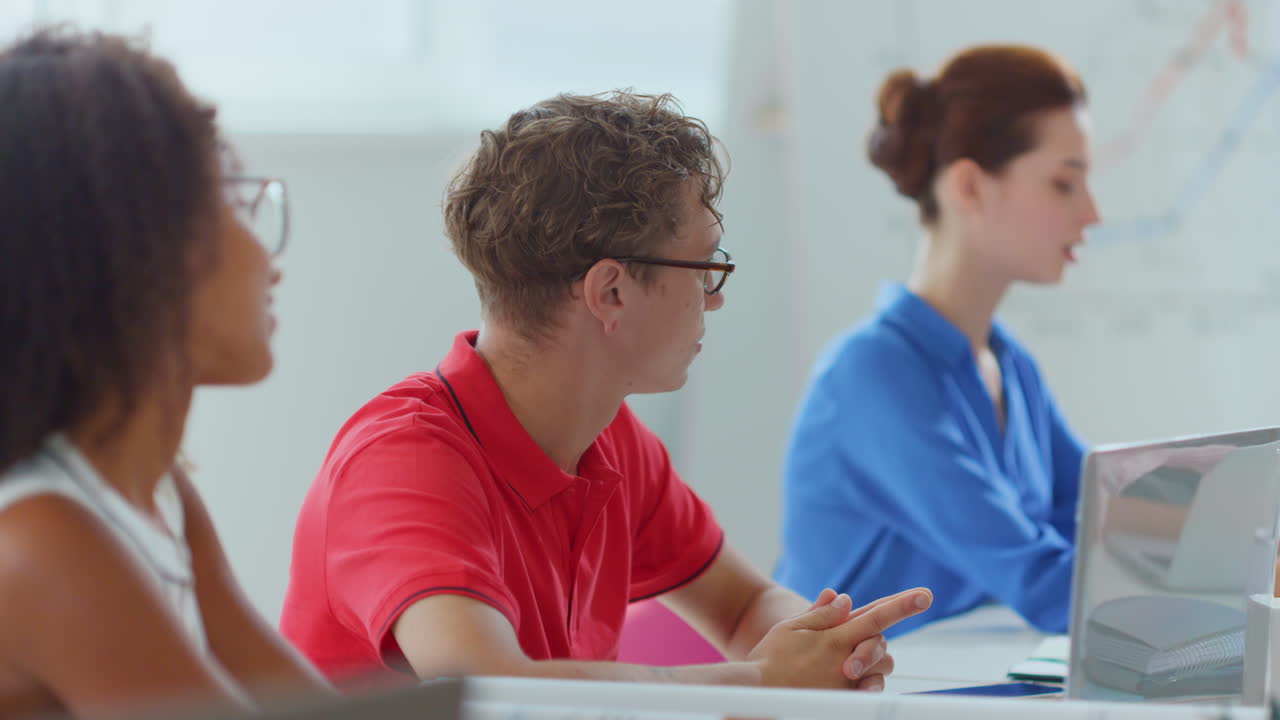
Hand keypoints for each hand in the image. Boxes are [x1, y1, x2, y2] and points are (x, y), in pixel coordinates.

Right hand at [746, 587, 931, 690]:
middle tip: (853, 645)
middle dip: (876, 641)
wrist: (756, 694)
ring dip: (871, 664)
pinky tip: (853, 683)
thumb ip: (821, 614)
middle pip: (881, 645)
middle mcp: (845, 660)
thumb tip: (845, 598)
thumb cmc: (768, 659)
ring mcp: (847, 684)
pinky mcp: (844, 701)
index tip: (925, 596)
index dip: (902, 604)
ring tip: (848, 667)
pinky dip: (867, 686)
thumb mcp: (791, 628)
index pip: (877, 616)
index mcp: (835, 638)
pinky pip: (869, 692)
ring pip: (880, 671)